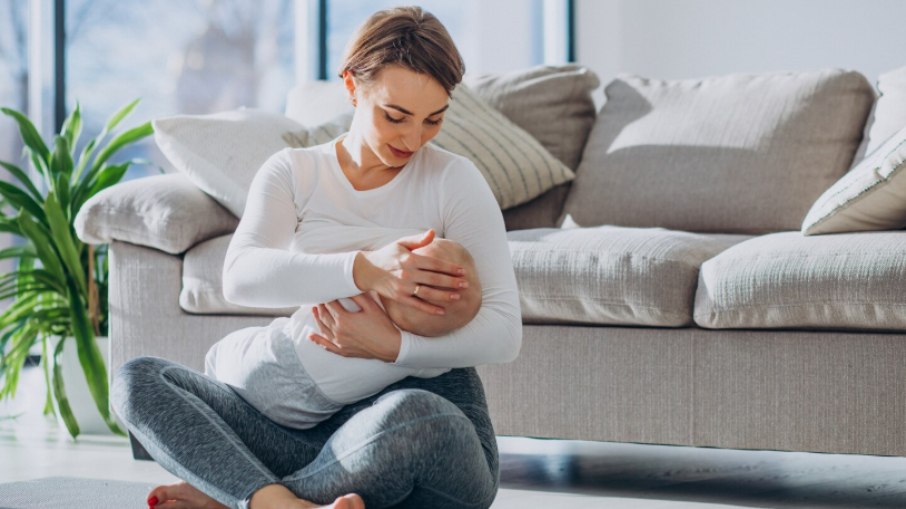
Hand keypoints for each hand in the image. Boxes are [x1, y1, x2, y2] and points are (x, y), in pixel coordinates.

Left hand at [308, 295, 401, 361]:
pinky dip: (318, 340)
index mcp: (344, 319)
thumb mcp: (371, 307)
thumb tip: (349, 287)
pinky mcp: (342, 350)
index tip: (326, 291)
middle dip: (321, 306)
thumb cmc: (382, 326)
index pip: (330, 305)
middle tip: (319, 299)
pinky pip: (326, 345)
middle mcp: (338, 331)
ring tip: (314, 311)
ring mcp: (339, 342)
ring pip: (323, 328)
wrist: (390, 346)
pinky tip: (311, 336)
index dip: (327, 297)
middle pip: (324, 316)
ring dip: (317, 319)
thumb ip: (358, 296)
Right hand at [352, 229, 468, 314]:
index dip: (450, 268)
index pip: (434, 263)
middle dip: (451, 282)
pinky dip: (429, 309)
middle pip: (434, 279)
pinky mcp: (399, 298)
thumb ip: (418, 240)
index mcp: (410, 259)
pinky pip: (417, 305)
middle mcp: (407, 273)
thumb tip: (433, 232)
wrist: (367, 270)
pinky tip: (442, 311)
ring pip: (427, 293)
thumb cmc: (388, 254)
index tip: (462, 271)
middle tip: (466, 284)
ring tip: (458, 297)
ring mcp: (403, 287)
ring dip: (444, 296)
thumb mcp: (401, 243)